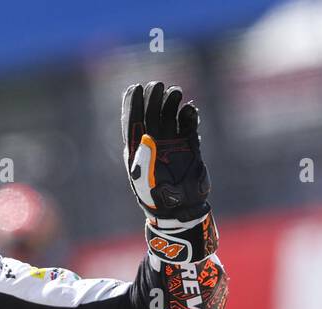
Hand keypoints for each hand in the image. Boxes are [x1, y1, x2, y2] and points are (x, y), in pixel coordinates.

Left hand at [121, 81, 210, 225]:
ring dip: (170, 102)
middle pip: (150, 113)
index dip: (133, 104)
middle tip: (157, 85)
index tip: (135, 88)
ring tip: (175, 92)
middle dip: (152, 98)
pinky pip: (188, 124)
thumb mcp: (145, 181)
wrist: (180, 209)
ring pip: (169, 115)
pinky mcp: (189, 145)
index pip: (132, 121)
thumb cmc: (156, 197)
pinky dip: (189, 115)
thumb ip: (144, 160)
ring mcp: (171, 142)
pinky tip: (189, 109)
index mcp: (137, 149)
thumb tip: (146, 137)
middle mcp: (154, 141)